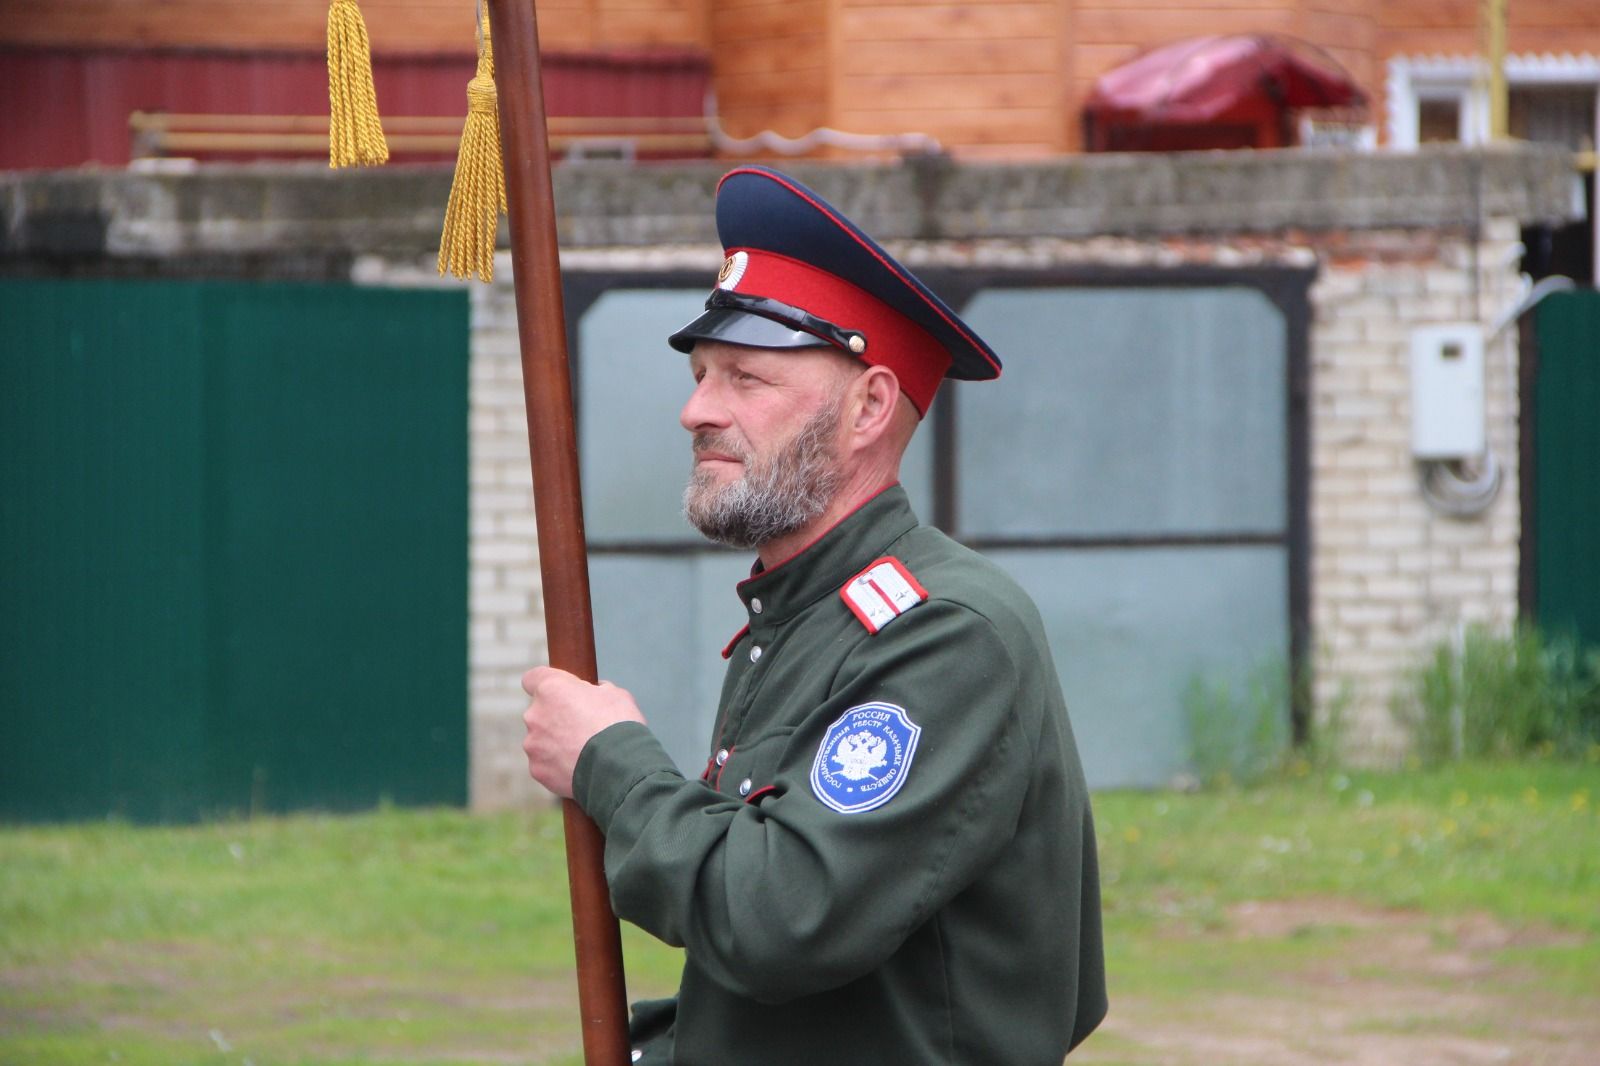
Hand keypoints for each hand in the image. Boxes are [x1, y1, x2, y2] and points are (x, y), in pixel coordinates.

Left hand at [521, 667, 645, 797]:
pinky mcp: (537, 770)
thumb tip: (594, 695)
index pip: (533, 678)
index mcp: (551, 689)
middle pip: (540, 712)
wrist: (620, 768)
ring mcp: (533, 744)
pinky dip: (558, 766)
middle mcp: (535, 715)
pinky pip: (545, 764)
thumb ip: (595, 691)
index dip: (547, 683)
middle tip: (583, 727)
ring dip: (557, 743)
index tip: (561, 692)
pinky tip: (580, 768)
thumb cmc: (618, 726)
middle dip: (557, 718)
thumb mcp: (615, 694)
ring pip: (541, 740)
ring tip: (584, 752)